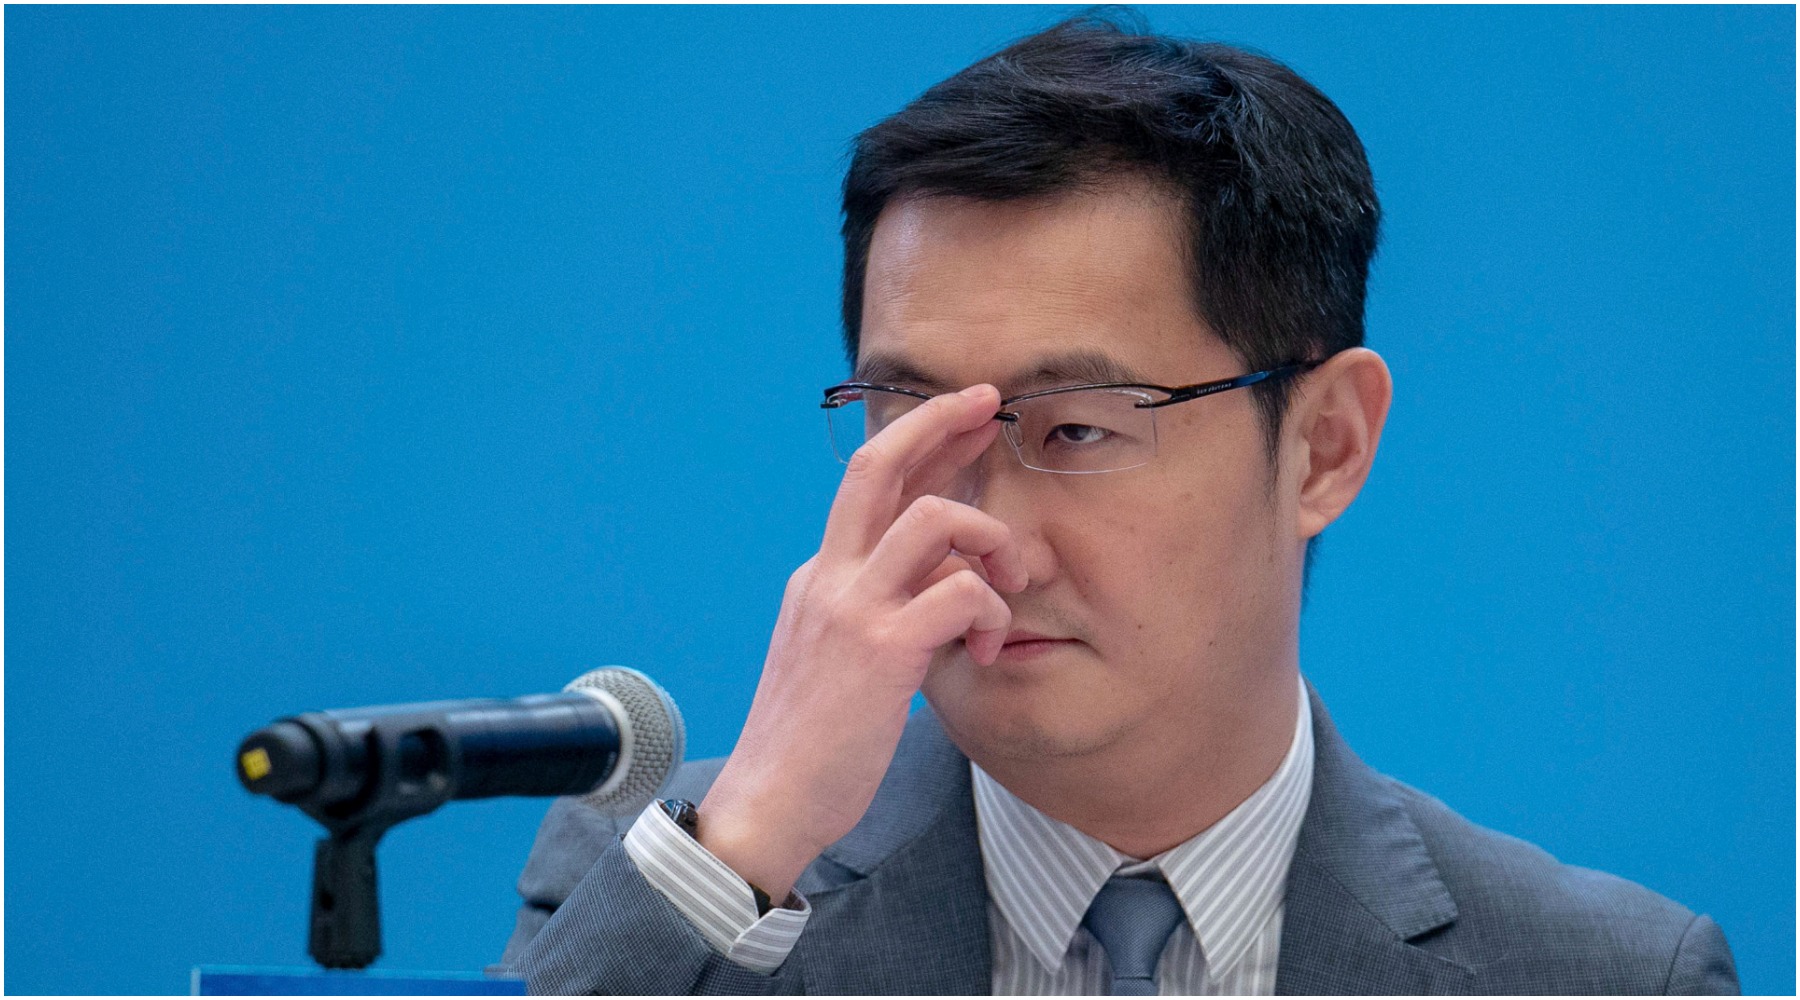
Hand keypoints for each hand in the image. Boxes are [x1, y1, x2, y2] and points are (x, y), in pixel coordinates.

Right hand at [697, 384, 1027, 901]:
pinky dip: (991, 612)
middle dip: (938, 421)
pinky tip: (990, 649)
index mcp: (820, 576)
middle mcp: (829, 577)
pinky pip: (961, 594)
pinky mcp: (882, 650)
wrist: (772, 800)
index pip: (870, 485)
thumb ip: (876, 610)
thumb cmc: (812, 742)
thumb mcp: (836, 656)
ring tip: (1012, 586)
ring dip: (992, 539)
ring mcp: (852, 608)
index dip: (920, 440)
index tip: (964, 417)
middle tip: (989, 404)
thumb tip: (937, 583)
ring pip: (935, 519)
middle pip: (879, 466)